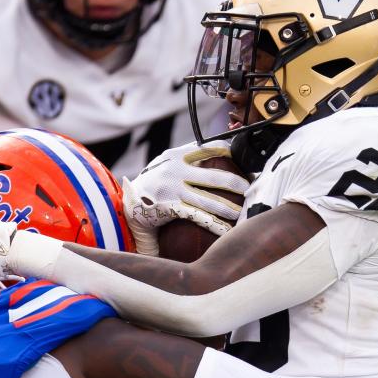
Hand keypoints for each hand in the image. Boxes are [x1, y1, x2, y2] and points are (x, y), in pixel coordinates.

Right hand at [122, 140, 248, 255]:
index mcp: (177, 155)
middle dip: (238, 184)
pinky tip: (227, 230)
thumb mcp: (164, 163)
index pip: (209, 148)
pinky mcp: (172, 208)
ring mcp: (175, 190)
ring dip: (230, 208)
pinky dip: (215, 225)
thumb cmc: (149, 184)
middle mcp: (177, 171)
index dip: (230, 153)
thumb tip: (208, 152)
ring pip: (211, 200)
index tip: (244, 161)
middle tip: (250, 190)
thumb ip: (184, 159)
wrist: (127, 202)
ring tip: (242, 212)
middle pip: (217, 177)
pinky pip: (199, 217)